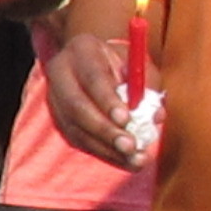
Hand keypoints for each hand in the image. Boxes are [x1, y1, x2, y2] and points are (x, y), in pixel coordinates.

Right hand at [43, 30, 146, 168]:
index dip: (108, 100)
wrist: (89, 59)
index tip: (127, 119)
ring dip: (105, 148)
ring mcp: (55, 99)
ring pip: (75, 128)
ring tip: (134, 160)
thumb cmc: (121, 61)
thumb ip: (147, 85)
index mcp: (82, 50)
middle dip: (105, 130)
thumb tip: (155, 116)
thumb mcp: (137, 62)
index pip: (92, 77)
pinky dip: (102, 152)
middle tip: (130, 146)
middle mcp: (60, 74)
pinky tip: (123, 160)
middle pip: (76, 107)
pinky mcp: (58, 119)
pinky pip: (77, 140)